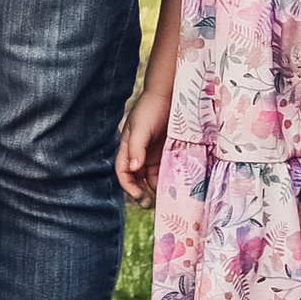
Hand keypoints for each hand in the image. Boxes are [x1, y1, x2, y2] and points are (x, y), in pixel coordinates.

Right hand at [115, 80, 170, 201]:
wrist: (169, 95)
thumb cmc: (150, 109)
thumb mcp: (141, 127)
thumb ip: (136, 148)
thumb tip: (134, 169)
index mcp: (128, 149)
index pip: (123, 172)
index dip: (128, 186)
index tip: (138, 195)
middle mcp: (140, 154)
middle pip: (138, 180)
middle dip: (142, 193)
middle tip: (151, 204)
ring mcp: (154, 155)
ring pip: (153, 178)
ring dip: (157, 188)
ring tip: (167, 198)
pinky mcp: (169, 154)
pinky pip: (168, 171)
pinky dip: (170, 180)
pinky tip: (177, 186)